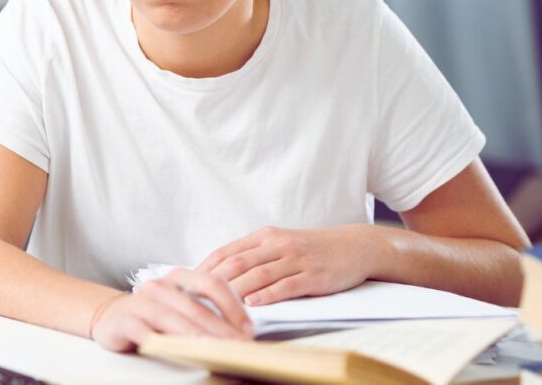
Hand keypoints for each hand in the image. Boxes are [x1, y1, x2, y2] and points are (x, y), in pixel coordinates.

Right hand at [90, 267, 253, 351]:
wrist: (113, 316)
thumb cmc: (155, 314)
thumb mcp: (182, 307)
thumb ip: (207, 313)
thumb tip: (242, 332)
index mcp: (180, 276)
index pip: (212, 283)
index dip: (233, 306)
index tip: (248, 329)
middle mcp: (161, 285)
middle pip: (195, 305)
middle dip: (220, 328)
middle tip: (238, 346)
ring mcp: (141, 301)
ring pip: (172, 318)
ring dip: (195, 336)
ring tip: (214, 350)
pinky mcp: (124, 320)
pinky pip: (144, 331)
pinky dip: (160, 341)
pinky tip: (175, 351)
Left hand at [196, 225, 374, 305]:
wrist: (354, 246)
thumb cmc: (312, 249)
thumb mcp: (280, 245)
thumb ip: (254, 256)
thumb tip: (221, 273)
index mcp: (265, 237)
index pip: (227, 251)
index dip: (205, 267)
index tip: (187, 281)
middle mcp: (277, 245)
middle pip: (238, 263)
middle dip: (213, 281)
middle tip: (194, 296)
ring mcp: (295, 259)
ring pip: (258, 275)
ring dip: (235, 290)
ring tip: (216, 304)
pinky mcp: (313, 276)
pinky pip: (286, 285)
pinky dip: (267, 295)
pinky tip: (253, 303)